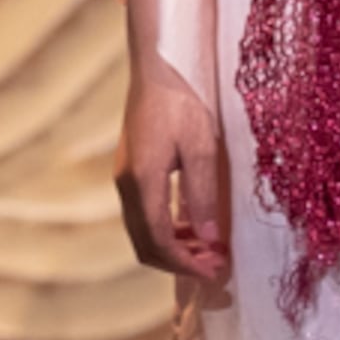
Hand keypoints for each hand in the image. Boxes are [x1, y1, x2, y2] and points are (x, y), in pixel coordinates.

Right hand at [116, 51, 230, 282]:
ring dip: (172, 248)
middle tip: (214, 265)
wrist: (154, 69)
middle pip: (145, 244)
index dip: (186, 263)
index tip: (215, 271)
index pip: (159, 241)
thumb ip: (202, 195)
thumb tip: (207, 239)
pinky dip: (165, 230)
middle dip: (178, 262)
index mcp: (142, 181)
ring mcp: (124, 178)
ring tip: (208, 249)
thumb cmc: (180, 102)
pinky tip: (191, 225)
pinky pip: (143, 215)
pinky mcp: (129, 171)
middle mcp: (127, 185)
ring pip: (142, 232)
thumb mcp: (201, 147)